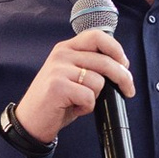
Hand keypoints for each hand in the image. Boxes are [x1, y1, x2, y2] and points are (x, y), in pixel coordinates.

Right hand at [14, 28, 135, 143]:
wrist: (30, 121)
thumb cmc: (55, 100)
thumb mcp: (71, 75)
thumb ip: (89, 65)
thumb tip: (120, 67)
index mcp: (66, 48)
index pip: (97, 36)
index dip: (116, 49)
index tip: (124, 64)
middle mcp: (61, 55)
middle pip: (105, 60)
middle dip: (122, 77)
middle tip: (128, 90)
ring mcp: (58, 70)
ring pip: (98, 81)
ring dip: (96, 97)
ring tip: (82, 101)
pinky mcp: (58, 87)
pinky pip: (89, 97)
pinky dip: (87, 107)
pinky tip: (75, 108)